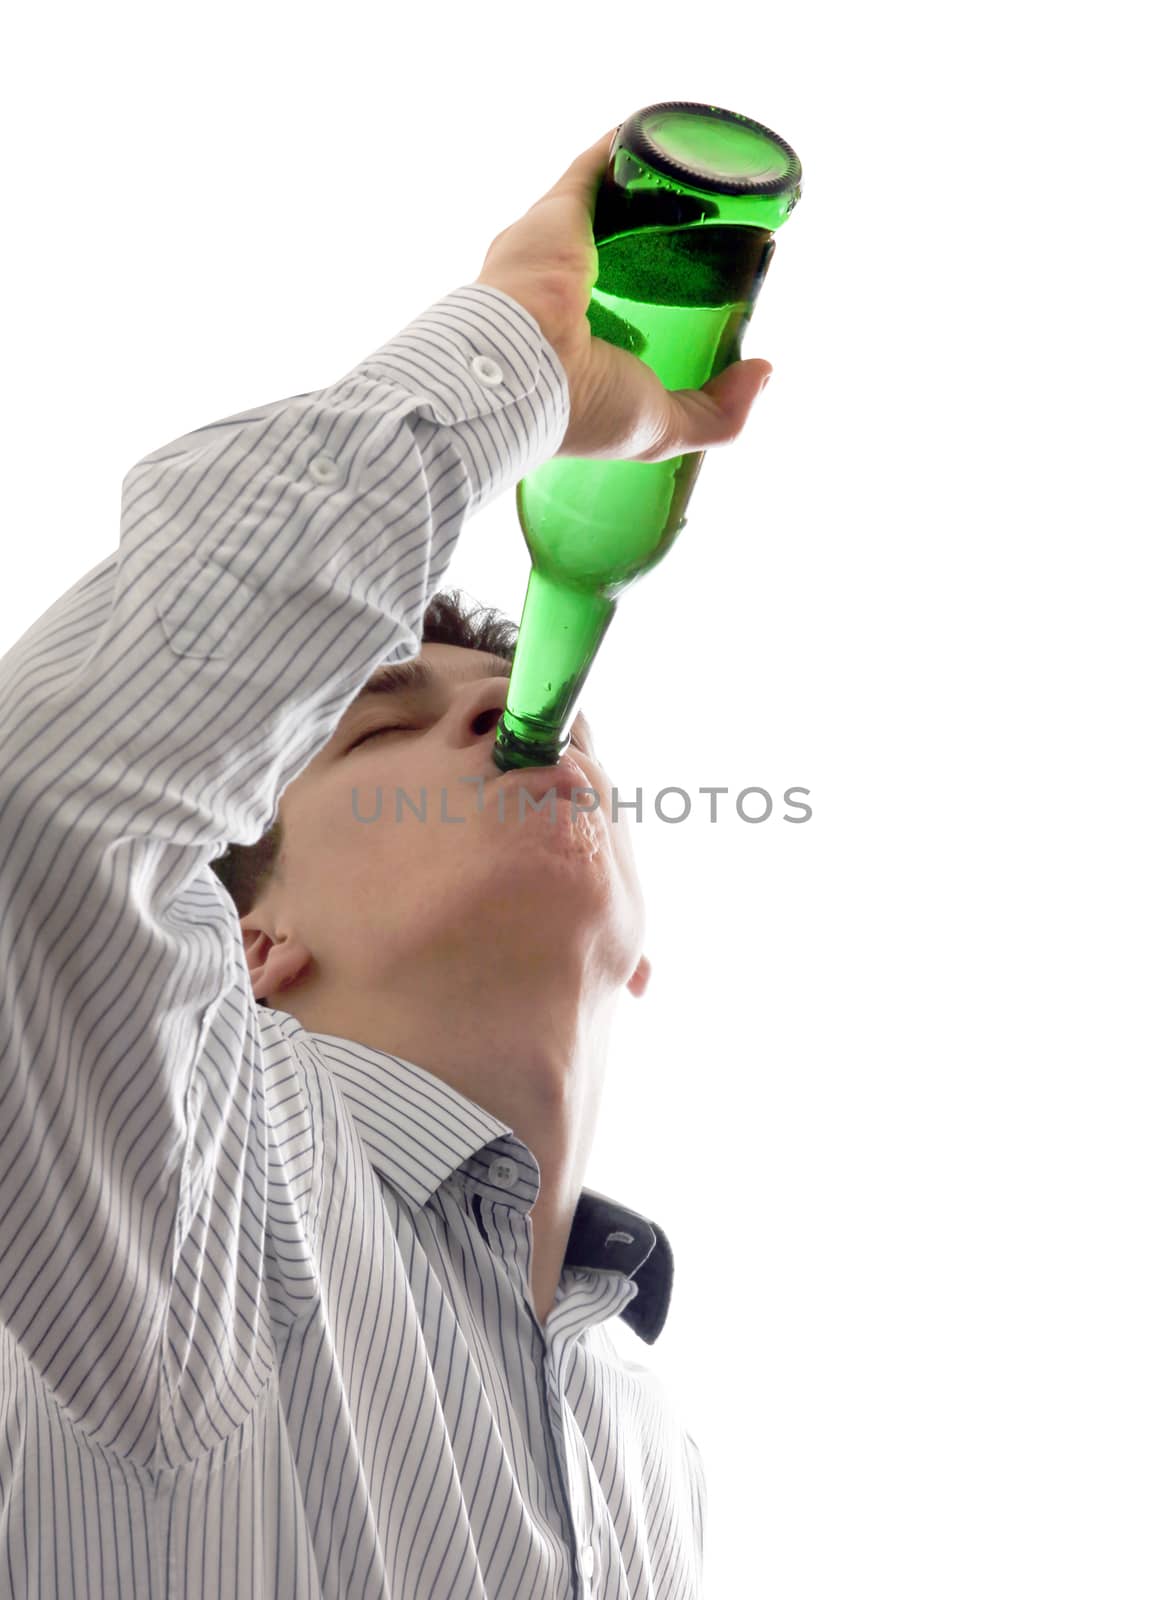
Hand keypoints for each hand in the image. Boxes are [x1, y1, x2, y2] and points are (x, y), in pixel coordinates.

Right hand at [473, 127, 772, 462]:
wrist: (520, 374)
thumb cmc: (581, 409)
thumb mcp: (662, 427)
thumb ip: (719, 411)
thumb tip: (762, 369)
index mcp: (574, 349)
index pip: (618, 318)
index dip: (656, 306)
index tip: (698, 299)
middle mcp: (558, 295)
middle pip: (615, 255)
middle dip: (655, 239)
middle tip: (706, 233)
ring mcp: (555, 249)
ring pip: (609, 205)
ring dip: (647, 188)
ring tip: (695, 178)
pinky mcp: (558, 210)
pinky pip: (597, 164)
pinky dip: (628, 145)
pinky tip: (666, 134)